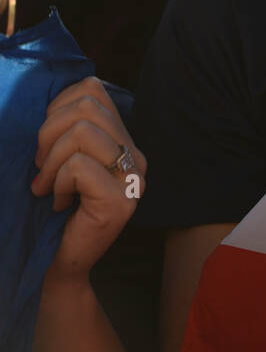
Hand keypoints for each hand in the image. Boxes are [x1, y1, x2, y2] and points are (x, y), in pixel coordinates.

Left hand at [31, 76, 146, 285]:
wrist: (60, 263)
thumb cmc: (55, 208)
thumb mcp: (63, 157)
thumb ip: (68, 127)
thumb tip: (54, 98)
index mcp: (125, 142)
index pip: (92, 89)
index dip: (56, 108)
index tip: (47, 145)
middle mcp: (137, 157)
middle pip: (87, 105)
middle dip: (48, 132)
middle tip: (41, 166)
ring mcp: (133, 179)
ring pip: (82, 130)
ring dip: (51, 159)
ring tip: (47, 185)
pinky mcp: (120, 200)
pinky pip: (78, 166)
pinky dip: (57, 182)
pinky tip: (60, 202)